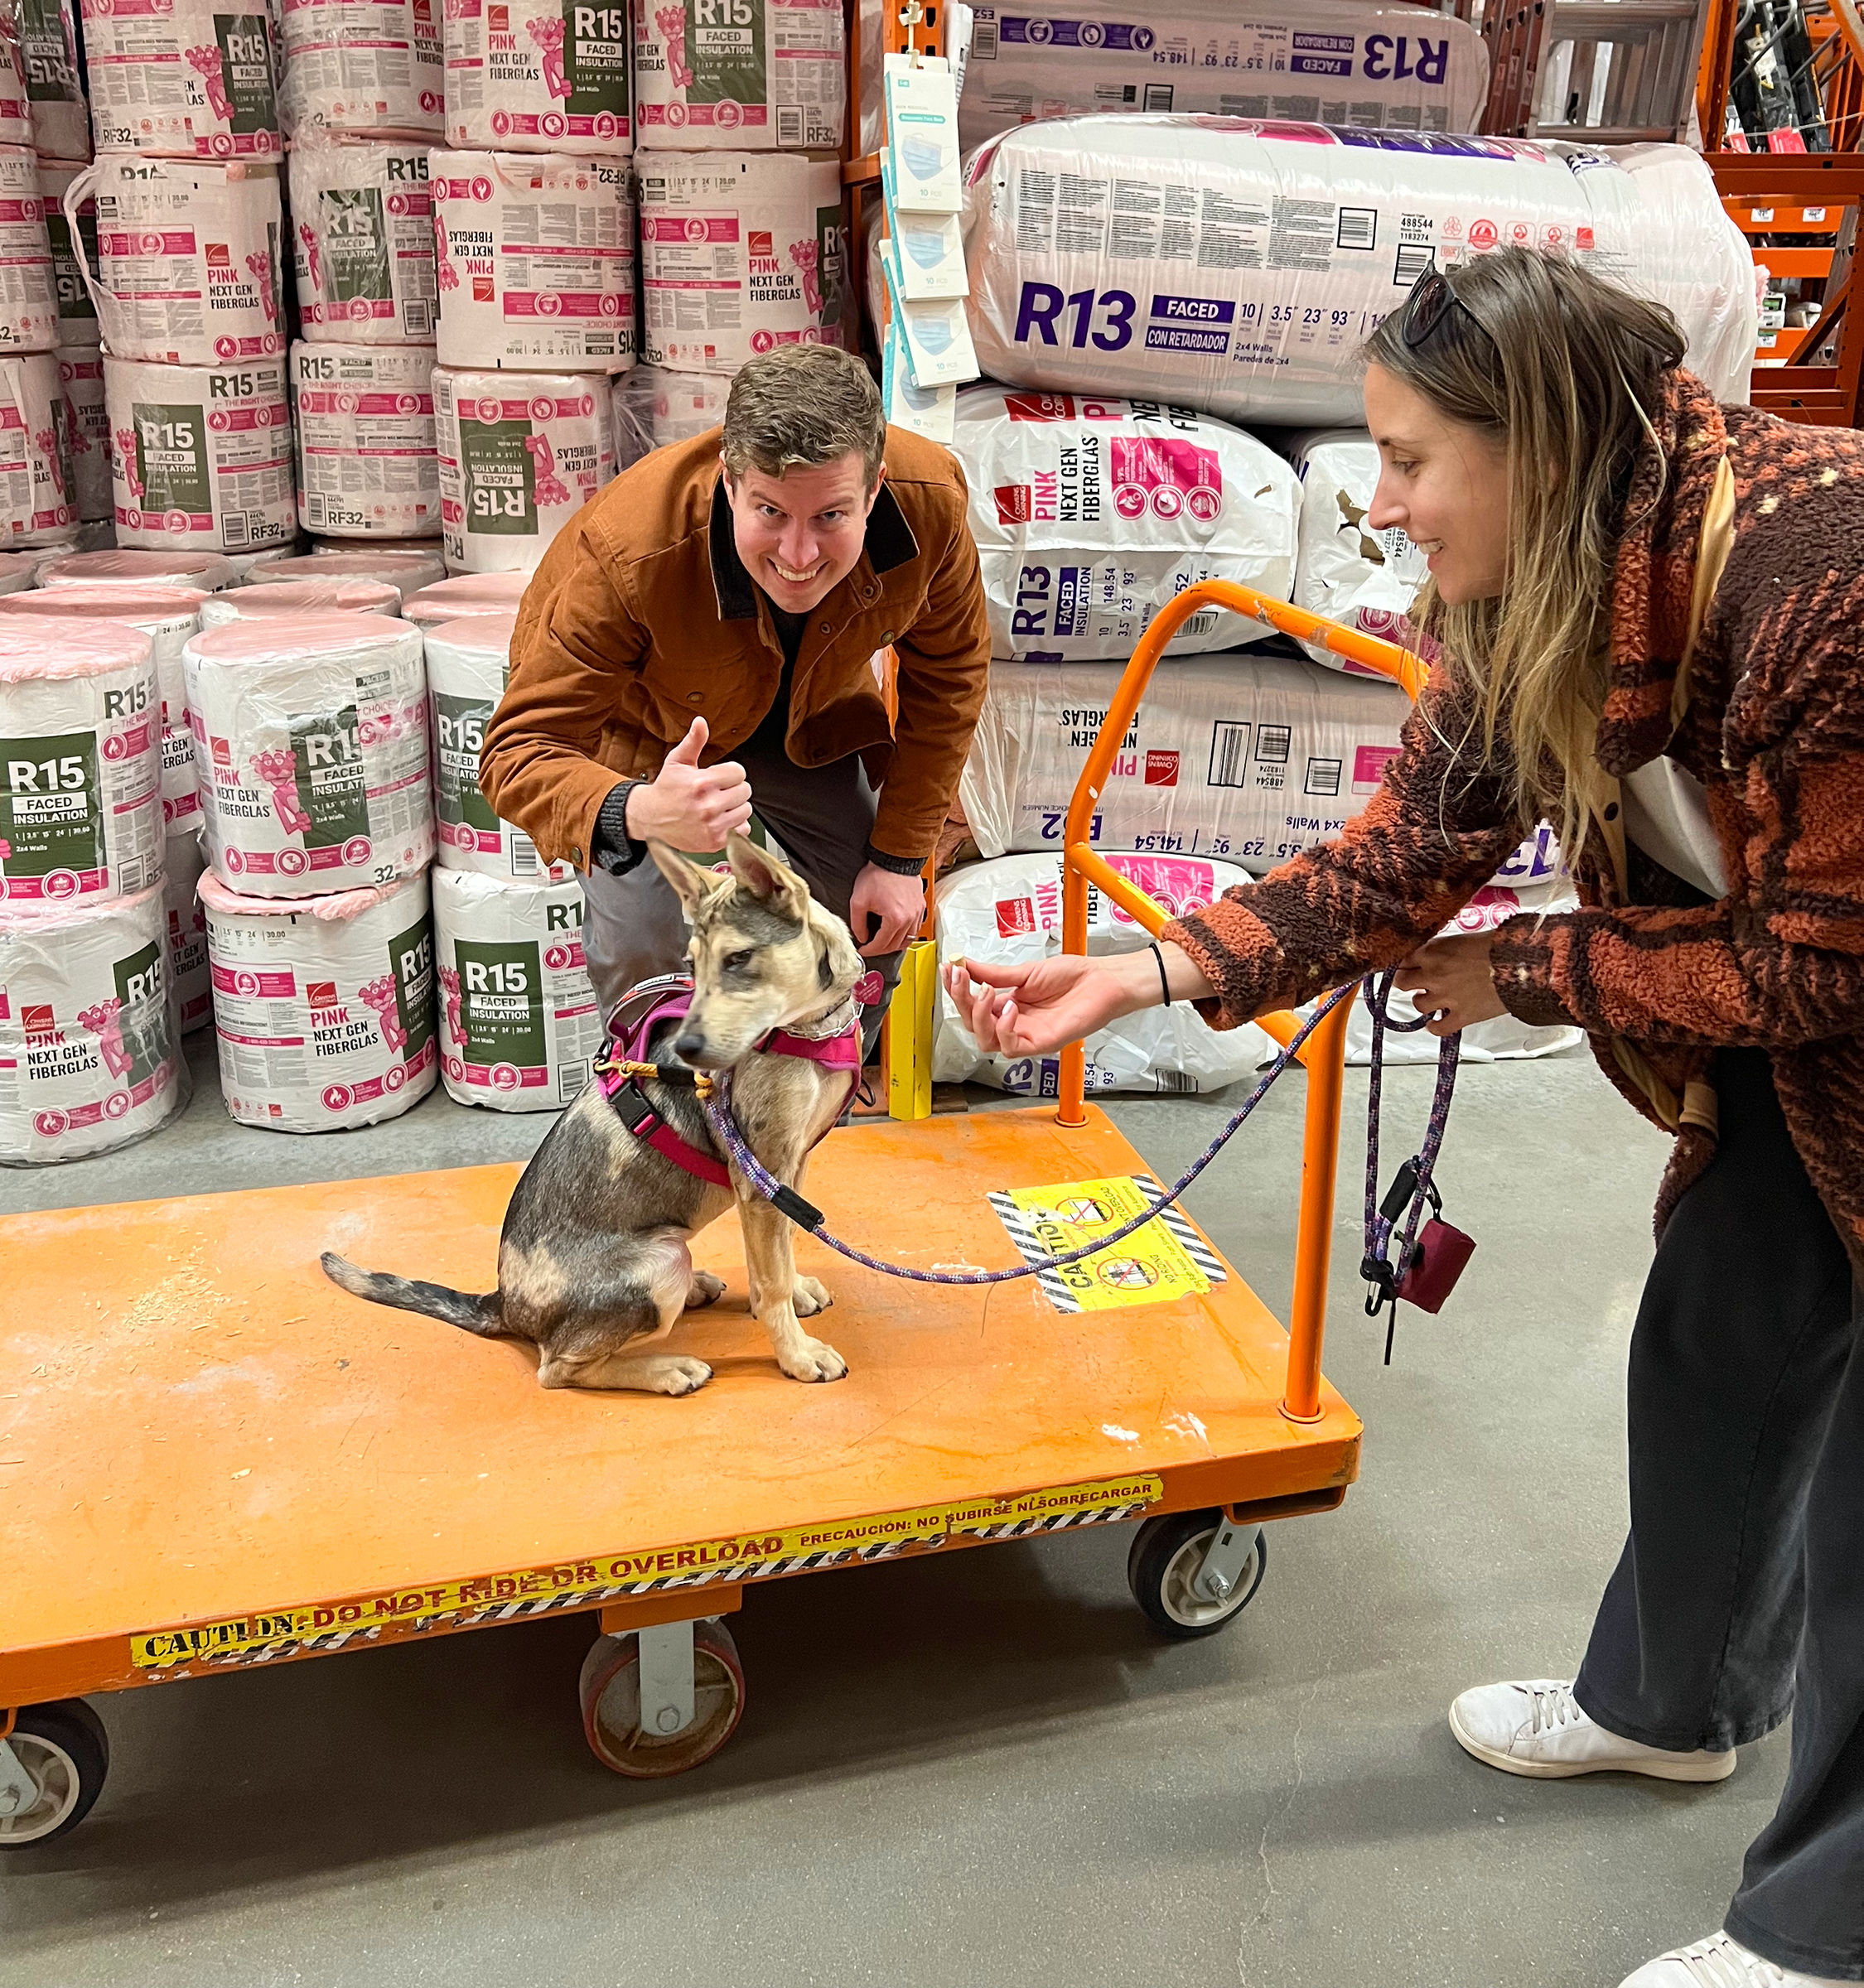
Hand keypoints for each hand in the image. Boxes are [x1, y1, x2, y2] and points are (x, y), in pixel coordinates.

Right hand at [624, 717, 752, 850]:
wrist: (651, 819)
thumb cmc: (666, 789)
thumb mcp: (677, 761)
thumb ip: (694, 741)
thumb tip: (701, 722)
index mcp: (702, 783)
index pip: (739, 772)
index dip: (730, 772)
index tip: (719, 776)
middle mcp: (709, 805)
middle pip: (745, 790)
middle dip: (733, 788)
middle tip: (718, 791)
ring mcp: (713, 825)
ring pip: (746, 810)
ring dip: (735, 807)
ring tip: (718, 805)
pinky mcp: (715, 841)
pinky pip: (742, 830)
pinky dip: (734, 826)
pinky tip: (719, 820)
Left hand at [848, 862, 924, 957]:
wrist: (894, 858)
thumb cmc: (879, 875)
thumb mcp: (858, 900)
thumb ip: (857, 923)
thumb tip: (862, 936)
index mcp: (895, 919)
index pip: (882, 945)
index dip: (869, 950)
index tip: (862, 950)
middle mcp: (909, 919)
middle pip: (895, 945)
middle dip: (881, 949)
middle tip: (871, 948)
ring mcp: (917, 913)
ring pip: (908, 940)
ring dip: (895, 944)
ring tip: (884, 943)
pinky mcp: (920, 906)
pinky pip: (915, 929)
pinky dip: (906, 935)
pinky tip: (898, 932)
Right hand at [942, 952, 1156, 1056]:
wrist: (1102, 980)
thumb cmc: (1073, 977)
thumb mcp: (1026, 971)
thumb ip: (995, 973)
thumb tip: (966, 964)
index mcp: (1007, 1005)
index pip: (971, 1005)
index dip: (956, 990)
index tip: (948, 969)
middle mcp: (1013, 1023)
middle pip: (972, 1025)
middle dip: (962, 1001)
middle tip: (963, 977)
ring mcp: (1026, 1036)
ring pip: (986, 1041)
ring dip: (979, 1016)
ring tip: (988, 991)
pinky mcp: (1041, 1045)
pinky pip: (1010, 1048)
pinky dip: (1004, 1029)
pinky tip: (1010, 1009)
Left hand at [1392, 932, 1508, 1037]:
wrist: (1523, 964)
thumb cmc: (1499, 947)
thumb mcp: (1464, 938)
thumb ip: (1444, 948)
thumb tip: (1436, 954)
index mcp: (1434, 951)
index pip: (1404, 959)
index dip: (1408, 964)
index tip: (1410, 966)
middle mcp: (1434, 974)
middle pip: (1402, 982)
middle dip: (1408, 982)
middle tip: (1415, 983)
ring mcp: (1446, 996)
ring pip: (1417, 1004)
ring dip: (1422, 1002)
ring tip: (1431, 1000)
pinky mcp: (1461, 1015)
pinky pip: (1437, 1028)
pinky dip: (1434, 1027)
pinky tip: (1435, 1023)